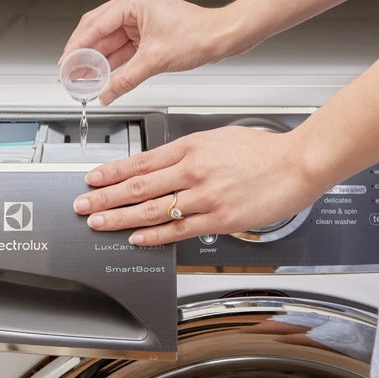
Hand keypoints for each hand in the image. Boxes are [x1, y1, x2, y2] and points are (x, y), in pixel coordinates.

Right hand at [61, 0, 235, 104]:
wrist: (221, 37)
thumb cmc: (198, 34)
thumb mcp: (155, 60)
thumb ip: (125, 79)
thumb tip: (106, 93)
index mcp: (132, 2)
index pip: (95, 25)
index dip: (77, 46)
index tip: (66, 62)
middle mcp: (133, 8)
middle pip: (97, 32)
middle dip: (83, 54)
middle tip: (69, 72)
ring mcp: (139, 20)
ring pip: (109, 42)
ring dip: (97, 60)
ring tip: (83, 78)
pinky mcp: (145, 33)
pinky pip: (122, 48)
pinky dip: (113, 62)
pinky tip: (103, 76)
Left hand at [71, 125, 325, 245]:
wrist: (296, 163)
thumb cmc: (263, 150)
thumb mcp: (219, 138)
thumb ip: (191, 152)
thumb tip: (166, 165)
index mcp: (191, 146)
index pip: (142, 161)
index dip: (113, 171)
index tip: (92, 178)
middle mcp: (192, 170)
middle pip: (139, 185)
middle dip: (105, 196)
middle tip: (82, 203)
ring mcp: (204, 196)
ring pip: (152, 208)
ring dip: (120, 217)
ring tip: (98, 221)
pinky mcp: (218, 219)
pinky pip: (179, 229)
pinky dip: (154, 235)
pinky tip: (136, 238)